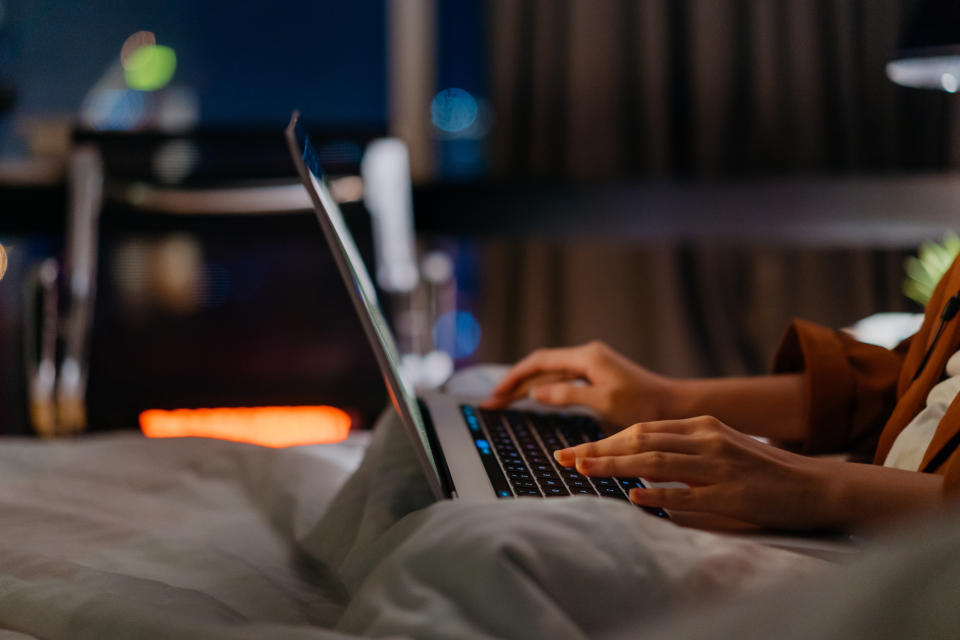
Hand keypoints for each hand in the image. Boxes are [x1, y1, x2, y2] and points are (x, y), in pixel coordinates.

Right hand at [481, 341, 676, 428]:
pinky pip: (562, 380)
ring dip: (527, 387)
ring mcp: (592, 365)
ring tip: (504, 402)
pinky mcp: (597, 377)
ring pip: (550, 374)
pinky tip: (533, 398)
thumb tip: (535, 392)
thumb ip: (567, 394)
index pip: (539, 362)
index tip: (496, 395)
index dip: (515, 377)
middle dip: (515, 383)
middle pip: (541, 367)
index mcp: (586, 357)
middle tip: (492, 402)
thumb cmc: (644, 405)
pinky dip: (544, 389)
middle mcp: (587, 356)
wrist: (674, 406)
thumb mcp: (603, 401)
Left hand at [554, 415, 828, 529]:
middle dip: (599, 449)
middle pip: (641, 440)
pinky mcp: (732, 494)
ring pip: (657, 461)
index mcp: (702, 426)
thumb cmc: (762, 471)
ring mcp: (719, 466)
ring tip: (584, 470)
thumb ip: (681, 452)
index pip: (642, 429)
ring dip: (617, 465)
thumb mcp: (720, 448)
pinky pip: (688, 495)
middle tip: (564, 458)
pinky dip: (659, 494)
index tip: (572, 450)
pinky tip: (635, 497)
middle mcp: (707, 439)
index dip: (604, 440)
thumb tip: (638, 470)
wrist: (815, 486)